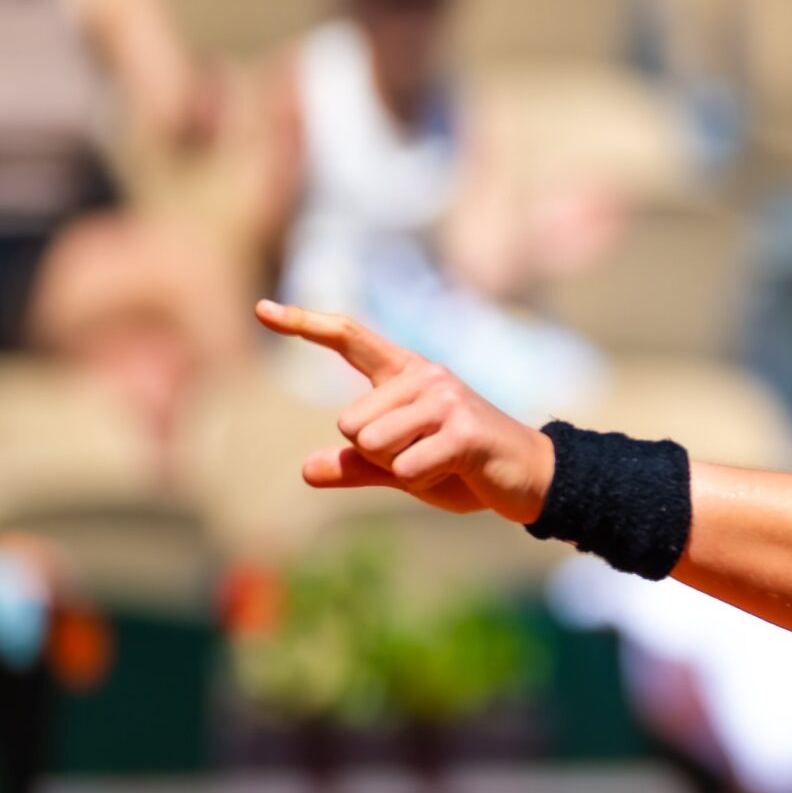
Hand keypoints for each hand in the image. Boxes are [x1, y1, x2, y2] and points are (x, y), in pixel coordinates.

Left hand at [255, 300, 555, 524]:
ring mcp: (445, 399)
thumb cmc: (465, 467)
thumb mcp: (403, 467)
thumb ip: (358, 466)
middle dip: (377, 456)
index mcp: (406, 374)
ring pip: (373, 445)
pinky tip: (453, 473)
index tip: (261, 310)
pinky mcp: (462, 431)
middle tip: (425, 456)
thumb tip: (307, 470)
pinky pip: (406, 467)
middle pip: (350, 424)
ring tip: (440, 464)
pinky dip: (422, 482)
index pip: (350, 339)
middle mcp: (424, 376)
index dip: (304, 325)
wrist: (530, 479)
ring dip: (400, 470)